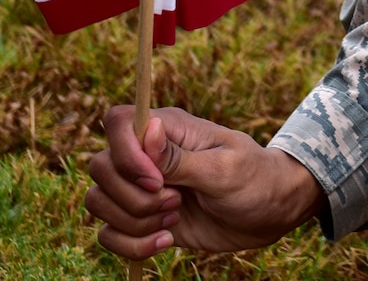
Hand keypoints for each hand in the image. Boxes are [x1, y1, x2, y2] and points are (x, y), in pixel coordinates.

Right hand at [84, 106, 322, 260]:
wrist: (268, 213)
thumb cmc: (254, 180)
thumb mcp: (225, 169)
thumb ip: (182, 157)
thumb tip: (151, 129)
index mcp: (169, 129)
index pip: (118, 122)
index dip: (125, 154)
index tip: (157, 181)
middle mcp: (147, 155)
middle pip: (100, 167)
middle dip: (133, 196)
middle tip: (176, 202)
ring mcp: (140, 188)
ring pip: (98, 202)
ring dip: (134, 222)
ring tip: (174, 219)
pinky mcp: (140, 219)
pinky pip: (107, 234)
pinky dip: (131, 245)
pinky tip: (165, 240)